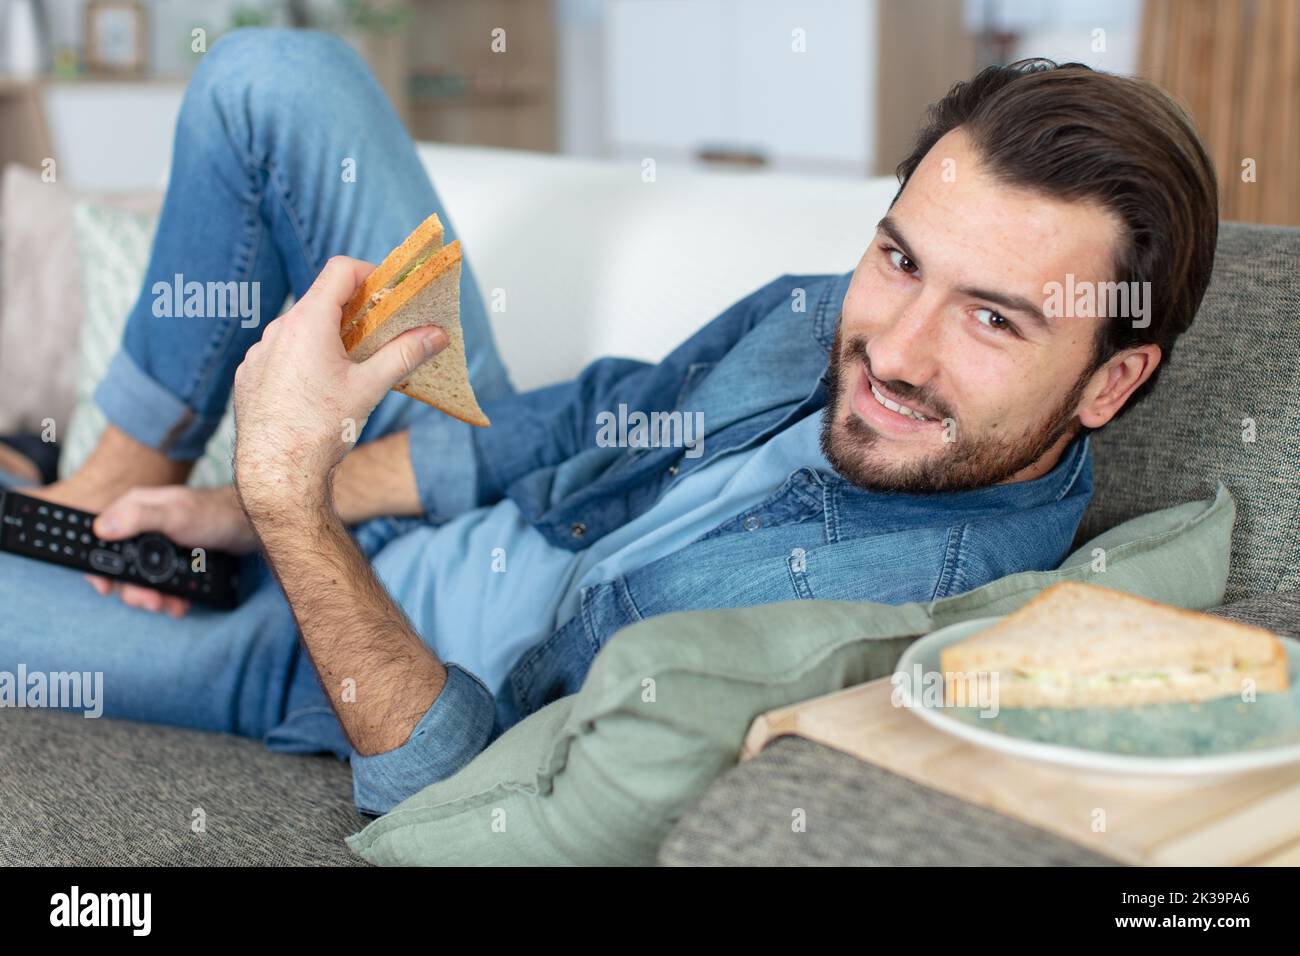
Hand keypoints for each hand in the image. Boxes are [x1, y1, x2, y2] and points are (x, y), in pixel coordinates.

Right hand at [85, 484, 257, 615]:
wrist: (250, 526)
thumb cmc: (214, 513)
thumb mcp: (175, 514)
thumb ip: (139, 518)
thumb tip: (102, 528)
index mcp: (133, 509)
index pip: (99, 538)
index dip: (97, 565)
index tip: (105, 588)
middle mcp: (141, 526)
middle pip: (120, 565)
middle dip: (133, 589)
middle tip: (150, 602)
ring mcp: (158, 544)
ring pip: (142, 578)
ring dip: (153, 596)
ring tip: (169, 605)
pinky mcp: (175, 557)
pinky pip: (163, 581)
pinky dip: (170, 595)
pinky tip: (180, 603)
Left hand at [232, 256, 447, 522]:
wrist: (276, 473)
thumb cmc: (320, 430)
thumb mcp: (371, 388)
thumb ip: (405, 354)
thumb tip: (436, 335)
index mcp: (308, 322)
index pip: (340, 270)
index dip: (369, 274)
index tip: (388, 294)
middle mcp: (278, 330)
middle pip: (321, 300)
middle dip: (353, 312)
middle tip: (379, 334)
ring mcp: (259, 352)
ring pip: (299, 329)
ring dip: (326, 337)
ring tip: (349, 369)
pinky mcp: (250, 375)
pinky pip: (281, 354)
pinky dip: (303, 359)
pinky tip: (317, 390)